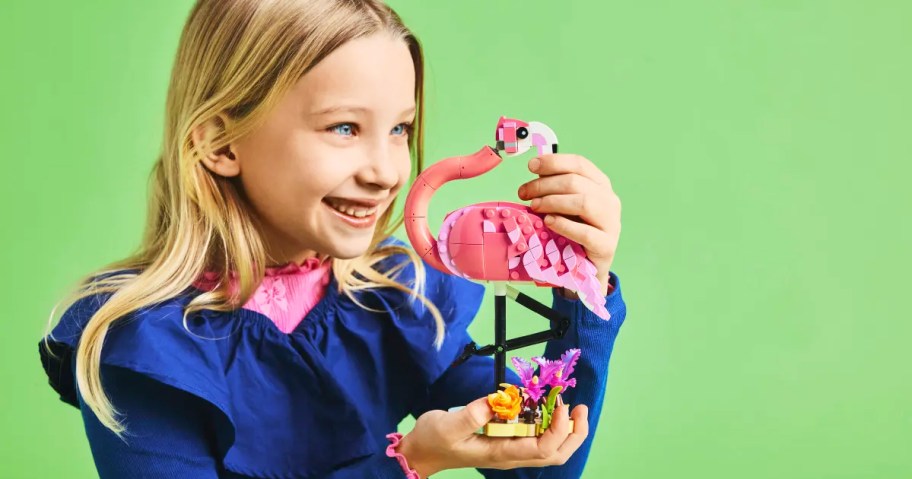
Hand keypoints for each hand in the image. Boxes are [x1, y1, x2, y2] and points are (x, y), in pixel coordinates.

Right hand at [397, 397, 588, 476]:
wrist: (422, 453)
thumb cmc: (433, 440)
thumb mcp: (448, 425)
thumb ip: (472, 415)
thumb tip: (497, 400)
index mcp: (501, 453)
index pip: (543, 448)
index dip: (558, 428)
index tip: (559, 403)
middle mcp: (511, 456)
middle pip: (556, 454)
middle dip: (574, 433)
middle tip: (579, 407)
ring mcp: (510, 451)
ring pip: (551, 449)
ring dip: (566, 430)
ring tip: (571, 407)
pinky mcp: (507, 443)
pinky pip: (538, 439)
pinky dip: (550, 425)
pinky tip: (547, 408)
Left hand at [517, 154, 621, 295]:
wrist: (586, 269)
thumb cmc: (572, 233)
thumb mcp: (564, 206)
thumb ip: (554, 189)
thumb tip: (536, 170)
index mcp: (600, 185)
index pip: (579, 164)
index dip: (554, 162)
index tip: (531, 166)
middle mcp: (609, 200)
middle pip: (576, 182)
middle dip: (544, 185)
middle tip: (524, 193)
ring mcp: (611, 223)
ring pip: (583, 202)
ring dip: (553, 201)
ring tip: (534, 207)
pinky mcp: (606, 246)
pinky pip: (586, 232)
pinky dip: (564, 225)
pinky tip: (548, 222)